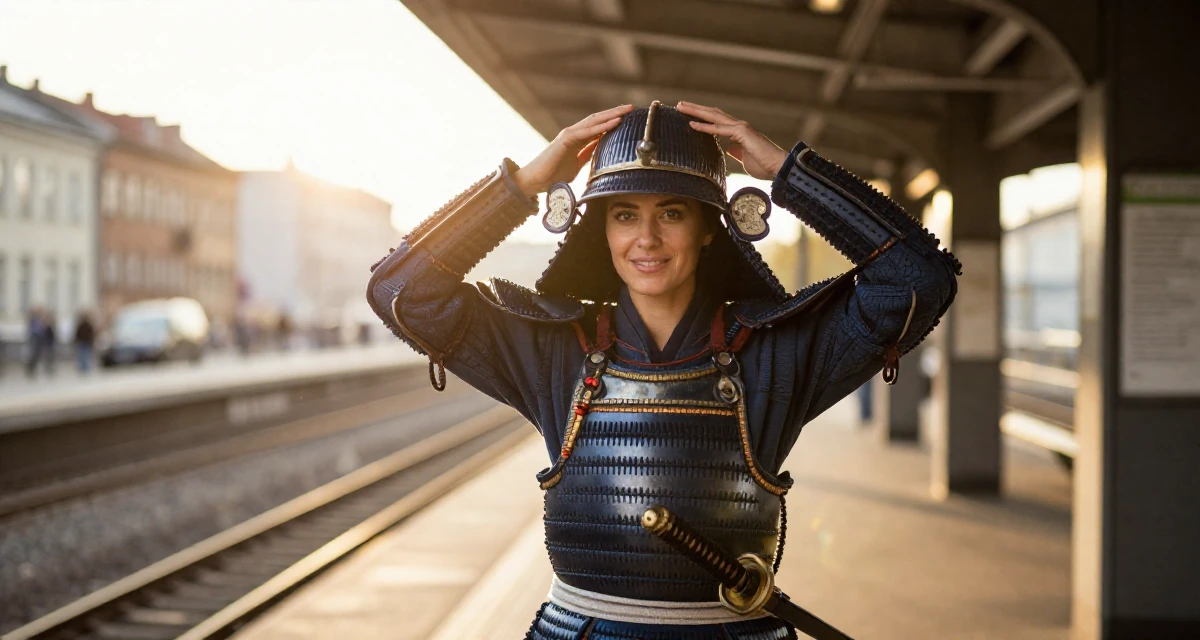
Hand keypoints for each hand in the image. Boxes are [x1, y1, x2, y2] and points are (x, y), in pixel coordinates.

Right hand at [514, 104, 634, 195]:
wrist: (535, 181)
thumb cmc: (553, 175)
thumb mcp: (577, 165)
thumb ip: (587, 156)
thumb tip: (600, 150)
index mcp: (577, 140)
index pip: (598, 126)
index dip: (612, 120)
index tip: (627, 117)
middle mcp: (574, 133)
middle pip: (598, 120)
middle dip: (615, 112)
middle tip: (632, 108)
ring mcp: (569, 134)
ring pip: (594, 121)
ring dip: (612, 114)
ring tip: (627, 110)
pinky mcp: (566, 139)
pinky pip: (588, 131)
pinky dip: (603, 126)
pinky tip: (615, 122)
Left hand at [677, 101, 786, 180]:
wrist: (779, 168)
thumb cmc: (764, 166)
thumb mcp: (745, 159)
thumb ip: (737, 152)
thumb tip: (730, 150)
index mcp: (739, 132)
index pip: (717, 120)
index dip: (703, 116)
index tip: (688, 114)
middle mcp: (739, 126)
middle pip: (713, 114)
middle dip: (695, 109)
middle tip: (680, 104)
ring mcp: (740, 127)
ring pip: (714, 116)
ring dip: (696, 111)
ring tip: (681, 107)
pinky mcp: (742, 133)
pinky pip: (718, 129)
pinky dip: (704, 126)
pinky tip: (692, 124)